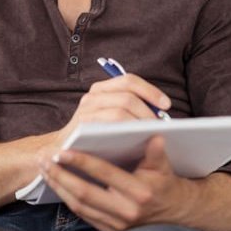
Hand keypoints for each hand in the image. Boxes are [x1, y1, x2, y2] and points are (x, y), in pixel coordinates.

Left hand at [40, 136, 194, 230]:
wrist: (174, 212)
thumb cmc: (164, 183)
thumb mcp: (164, 166)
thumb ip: (157, 152)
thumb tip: (156, 135)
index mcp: (139, 192)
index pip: (104, 174)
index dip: (82, 162)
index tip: (62, 151)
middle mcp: (126, 211)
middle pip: (84, 193)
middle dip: (60, 175)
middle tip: (44, 159)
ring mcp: (117, 224)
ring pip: (79, 206)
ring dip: (58, 186)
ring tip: (44, 169)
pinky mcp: (110, 230)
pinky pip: (82, 214)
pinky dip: (66, 198)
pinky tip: (56, 183)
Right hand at [54, 74, 171, 147]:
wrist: (63, 149)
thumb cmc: (96, 135)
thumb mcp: (111, 116)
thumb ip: (130, 109)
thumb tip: (162, 112)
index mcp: (101, 89)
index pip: (129, 81)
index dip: (150, 91)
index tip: (167, 105)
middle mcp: (92, 96)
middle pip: (127, 97)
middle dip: (147, 112)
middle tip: (159, 127)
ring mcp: (85, 111)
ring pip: (120, 112)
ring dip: (139, 123)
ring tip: (150, 135)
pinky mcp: (82, 128)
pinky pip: (108, 127)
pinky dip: (125, 133)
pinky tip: (135, 142)